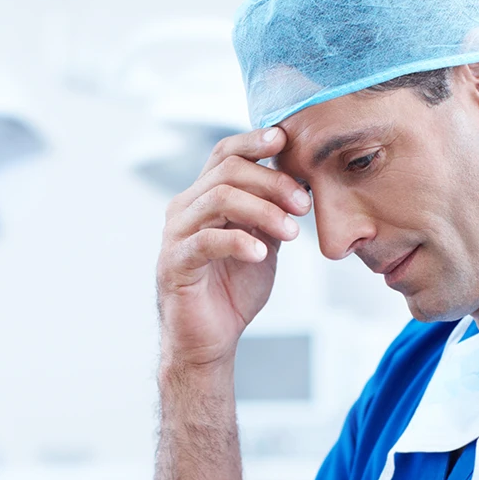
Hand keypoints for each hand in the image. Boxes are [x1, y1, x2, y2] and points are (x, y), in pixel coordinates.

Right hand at [156, 127, 311, 369]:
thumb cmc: (233, 290)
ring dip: (263, 211)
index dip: (254, 141)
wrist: (211, 339)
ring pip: (219, 198)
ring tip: (291, 233)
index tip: (286, 140)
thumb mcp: (263, 242)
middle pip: (227, 170)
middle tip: (303, 204)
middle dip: (272, 182)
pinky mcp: (175, 263)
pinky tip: (261, 253)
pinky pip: (207, 240)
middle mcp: (185, 208)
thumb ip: (272, 211)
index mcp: (204, 198)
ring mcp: (176, 234)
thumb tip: (301, 181)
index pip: (226, 154)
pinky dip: (239, 242)